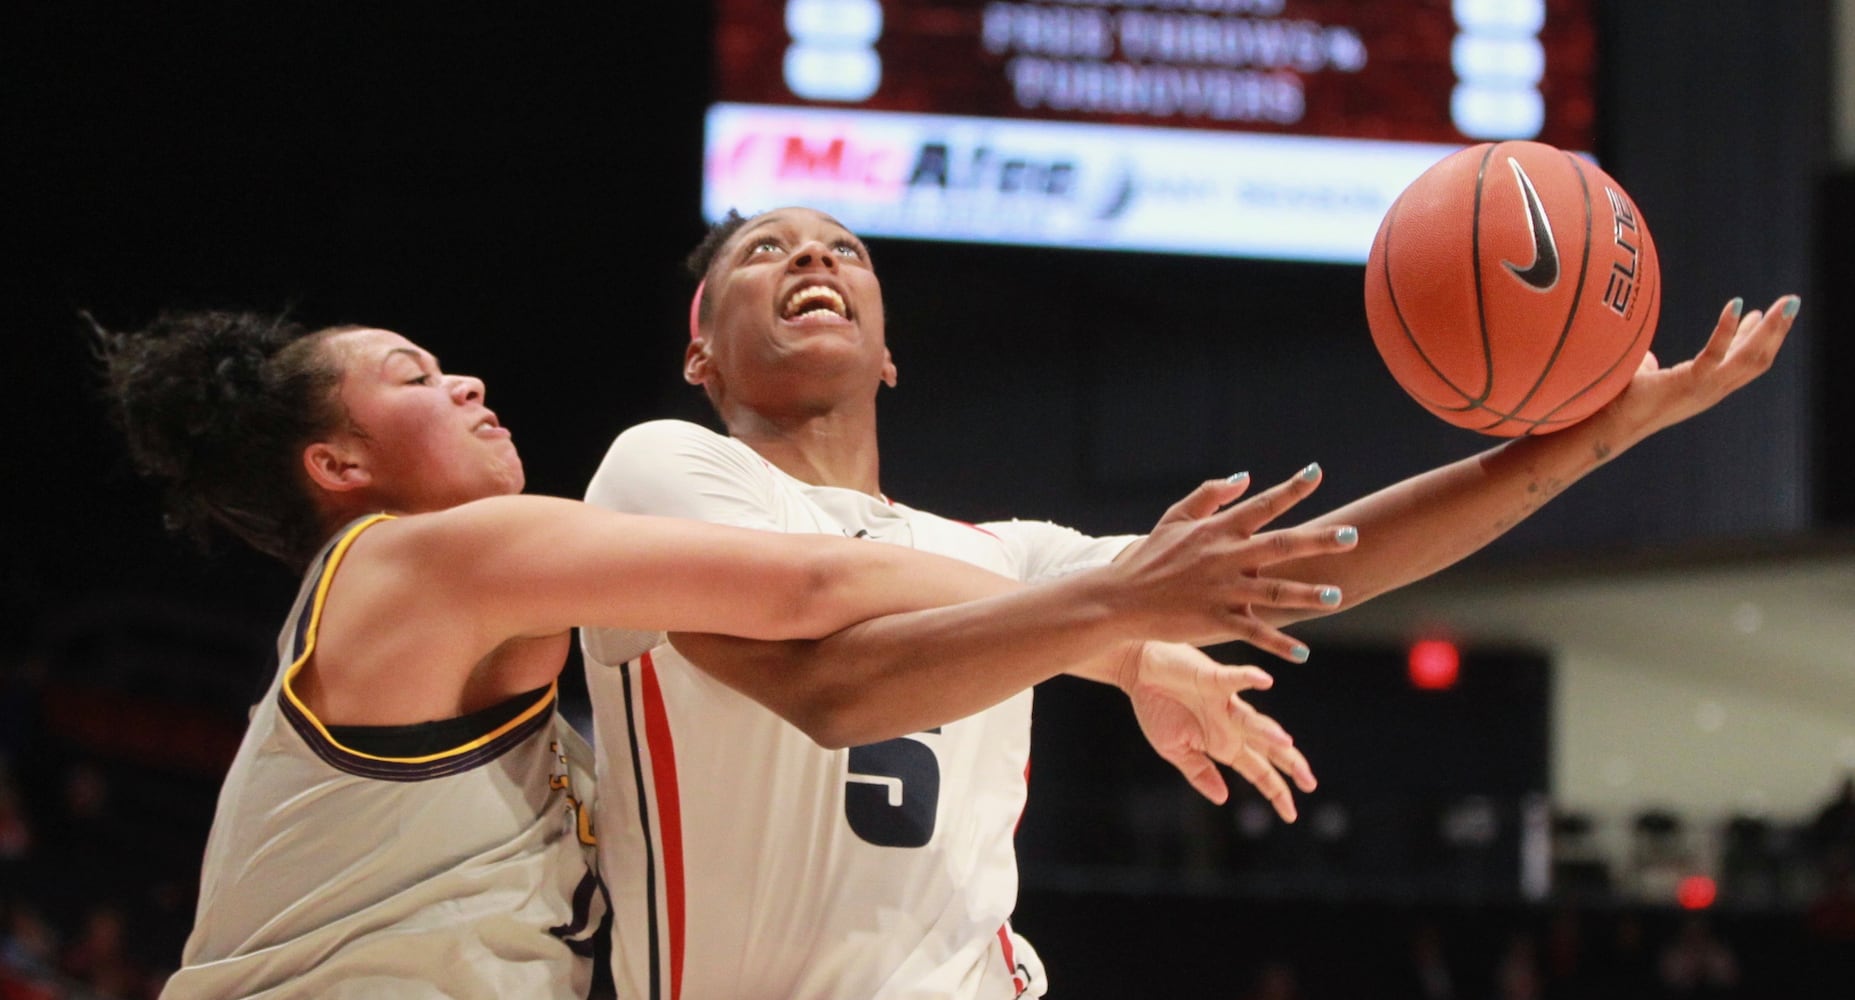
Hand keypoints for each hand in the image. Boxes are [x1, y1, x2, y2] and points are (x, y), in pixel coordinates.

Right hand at [1109, 466, 1357, 656]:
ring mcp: (1222, 590)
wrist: (1121, 598)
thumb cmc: (1149, 557)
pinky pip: (1253, 633)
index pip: (1262, 505)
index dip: (1291, 488)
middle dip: (1318, 540)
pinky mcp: (1215, 620)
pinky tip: (1302, 653)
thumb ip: (1210, 495)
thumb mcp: (1174, 517)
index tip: (1317, 472)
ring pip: (1274, 592)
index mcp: (1218, 530)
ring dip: (1308, 595)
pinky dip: (1278, 644)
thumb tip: (1245, 477)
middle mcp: (1226, 557)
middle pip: (1281, 546)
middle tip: (1351, 535)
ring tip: (1338, 596)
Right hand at [1120, 641, 1315, 819]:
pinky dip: (1248, 678)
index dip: (1275, 791)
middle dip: (1289, 763)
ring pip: (1251, 718)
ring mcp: (1223, 702)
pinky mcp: (1211, 678)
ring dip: (1267, 730)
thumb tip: (1223, 798)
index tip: (1291, 815)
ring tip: (1285, 742)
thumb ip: (1198, 773)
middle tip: (1310, 783)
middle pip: (1267, 746)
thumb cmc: (1156, 707)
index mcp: (1222, 744)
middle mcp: (1230, 724)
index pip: (1258, 770)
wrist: (1138, 670)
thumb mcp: (1173, 750)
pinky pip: (1233, 678)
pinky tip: (1265, 681)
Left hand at [1606, 295, 1798, 439]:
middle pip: (1758, 360)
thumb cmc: (1621, 401)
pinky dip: (1728, 328)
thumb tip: (1647, 359)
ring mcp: (1704, 389)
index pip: (1743, 363)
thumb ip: (1652, 368)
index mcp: (1705, 388)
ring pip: (1750, 358)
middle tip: (1792, 303)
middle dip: (1778, 331)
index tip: (1765, 314)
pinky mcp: (1689, 384)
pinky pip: (1716, 353)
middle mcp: (1712, 391)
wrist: (1606, 424)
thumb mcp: (1646, 380)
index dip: (1759, 339)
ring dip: (1771, 329)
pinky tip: (1737, 304)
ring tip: (1786, 303)